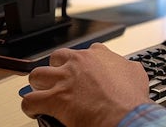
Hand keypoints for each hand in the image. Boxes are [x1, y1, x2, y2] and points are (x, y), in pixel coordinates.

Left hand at [20, 43, 148, 126]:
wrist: (124, 116)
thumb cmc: (130, 99)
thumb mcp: (136, 74)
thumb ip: (126, 67)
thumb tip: (128, 69)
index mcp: (98, 55)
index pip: (84, 50)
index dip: (80, 63)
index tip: (81, 72)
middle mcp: (79, 62)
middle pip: (56, 58)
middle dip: (56, 69)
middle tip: (59, 81)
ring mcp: (65, 79)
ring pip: (37, 74)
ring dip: (39, 85)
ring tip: (42, 93)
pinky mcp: (55, 98)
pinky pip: (30, 99)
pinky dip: (30, 106)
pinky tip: (36, 110)